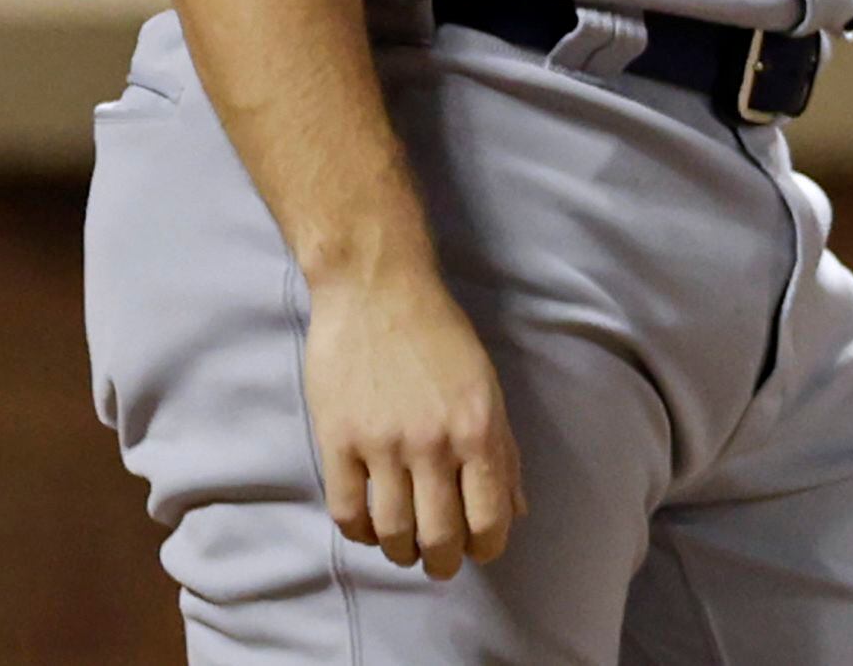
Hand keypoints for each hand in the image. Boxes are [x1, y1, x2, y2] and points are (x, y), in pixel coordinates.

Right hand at [303, 265, 525, 579]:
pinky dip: (360, 533)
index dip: (486, 547)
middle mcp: (433, 442)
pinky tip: (370, 525)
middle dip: (443, 562)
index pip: (489, 518)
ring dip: (401, 551)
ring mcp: (381, 444)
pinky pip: (347, 513)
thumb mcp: (487, 386)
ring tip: (406, 545)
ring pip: (392, 533)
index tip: (478, 549)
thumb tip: (516, 510)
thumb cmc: (440, 335)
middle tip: (439, 561)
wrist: (376, 289)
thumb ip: (503, 451)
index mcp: (479, 427)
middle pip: (439, 537)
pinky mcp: (336, 441)